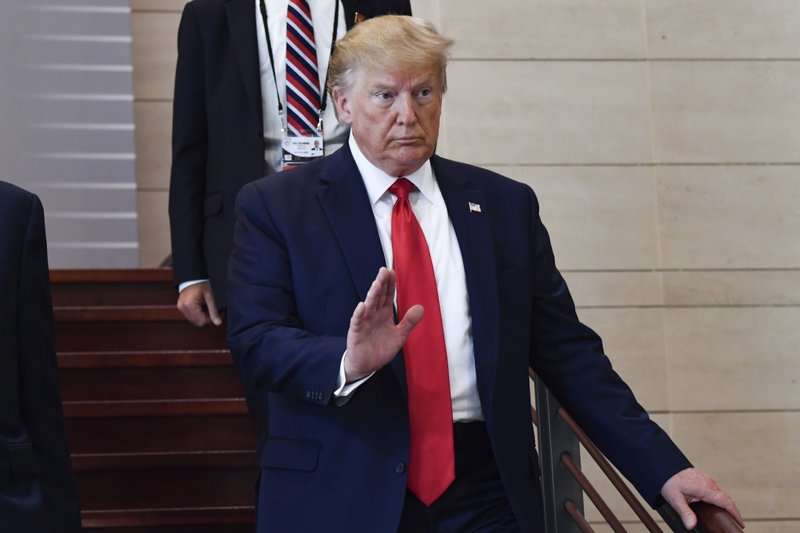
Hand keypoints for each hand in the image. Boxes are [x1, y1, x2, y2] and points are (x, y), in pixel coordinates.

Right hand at [176, 281, 221, 326]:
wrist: (192, 277)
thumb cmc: (201, 284)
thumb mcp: (210, 297)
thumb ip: (214, 310)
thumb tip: (218, 323)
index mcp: (189, 305)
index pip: (202, 321)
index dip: (210, 319)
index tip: (217, 312)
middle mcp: (183, 308)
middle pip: (197, 322)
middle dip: (206, 318)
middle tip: (211, 309)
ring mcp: (180, 308)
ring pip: (194, 320)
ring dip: (201, 316)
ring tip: (205, 306)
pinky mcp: (180, 307)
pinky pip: (190, 316)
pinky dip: (196, 314)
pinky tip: (200, 306)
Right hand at [344, 267, 422, 381]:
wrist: (367, 366)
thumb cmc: (381, 349)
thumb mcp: (399, 336)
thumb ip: (409, 322)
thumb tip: (421, 307)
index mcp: (384, 314)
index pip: (387, 295)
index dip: (389, 284)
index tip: (392, 271)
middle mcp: (373, 315)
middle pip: (378, 296)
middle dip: (381, 284)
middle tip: (384, 270)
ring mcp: (364, 322)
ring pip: (369, 306)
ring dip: (372, 295)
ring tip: (376, 284)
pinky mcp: (356, 332)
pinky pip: (357, 322)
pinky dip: (359, 314)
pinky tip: (362, 306)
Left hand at [661, 467, 743, 529]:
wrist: (665, 467)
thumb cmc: (669, 482)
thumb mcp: (675, 499)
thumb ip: (685, 513)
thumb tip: (691, 525)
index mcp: (705, 488)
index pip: (726, 502)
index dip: (735, 513)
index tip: (740, 523)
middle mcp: (709, 483)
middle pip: (727, 498)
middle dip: (733, 511)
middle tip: (735, 522)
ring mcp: (708, 479)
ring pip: (722, 494)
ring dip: (726, 504)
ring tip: (728, 516)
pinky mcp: (705, 479)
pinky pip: (716, 490)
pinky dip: (720, 498)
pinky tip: (717, 505)